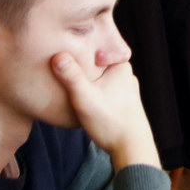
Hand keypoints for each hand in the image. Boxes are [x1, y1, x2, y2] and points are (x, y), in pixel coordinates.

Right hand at [50, 52, 158, 169]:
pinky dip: (90, 86)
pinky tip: (78, 92)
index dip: (79, 42)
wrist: (131, 148)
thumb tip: (58, 55)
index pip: (97, 43)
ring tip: (64, 75)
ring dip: (84, 75)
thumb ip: (71, 77)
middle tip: (59, 57)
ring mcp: (124, 87)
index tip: (61, 41)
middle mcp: (125, 73)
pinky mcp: (120, 100)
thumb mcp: (85, 97)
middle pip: (96, 59)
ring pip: (98, 74)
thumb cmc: (110, 122)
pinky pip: (101, 86)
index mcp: (120, 65)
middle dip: (80, 59)